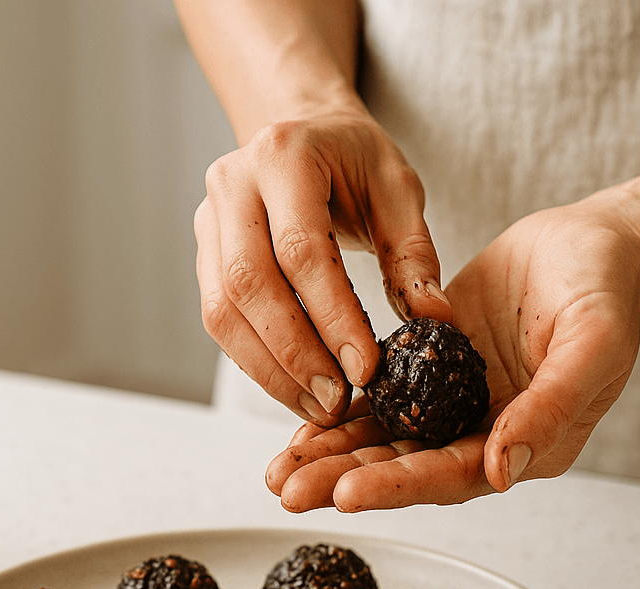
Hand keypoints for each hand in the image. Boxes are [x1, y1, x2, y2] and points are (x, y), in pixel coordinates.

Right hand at [195, 111, 451, 425]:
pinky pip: (219, 319)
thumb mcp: (399, 188)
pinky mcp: (204, 255)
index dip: (332, 317)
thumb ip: (415, 254)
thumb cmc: (355, 161)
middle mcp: (232, 184)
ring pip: (222, 311)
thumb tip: (435, 320)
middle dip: (296, 354)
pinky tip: (296, 389)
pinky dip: (256, 362)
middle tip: (339, 401)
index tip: (366, 370)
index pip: (301, 250)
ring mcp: (208, 220)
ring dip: (270, 370)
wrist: (303, 130)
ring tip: (320, 407)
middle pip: (250, 285)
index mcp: (284, 155)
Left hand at [266, 192, 639, 510]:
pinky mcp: (432, 369)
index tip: (348, 493)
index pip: (456, 474)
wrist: (592, 244)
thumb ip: (552, 407)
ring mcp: (457, 405)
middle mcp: (488, 436)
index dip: (401, 484)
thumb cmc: (605, 292)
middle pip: (409, 468)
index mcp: (530, 445)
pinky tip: (301, 427)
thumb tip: (502, 469)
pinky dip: (342, 412)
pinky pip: (382, 398)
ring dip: (334, 457)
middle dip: (347, 482)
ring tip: (279, 473)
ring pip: (387, 440)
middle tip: (289, 492)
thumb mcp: (593, 345)